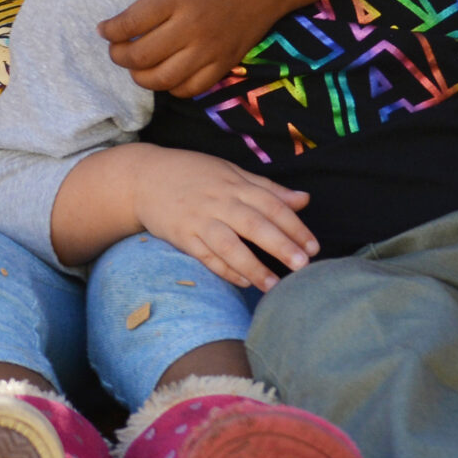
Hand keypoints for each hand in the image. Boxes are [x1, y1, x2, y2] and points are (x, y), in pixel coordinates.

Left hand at [99, 0, 291, 95]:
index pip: (130, 23)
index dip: (110, 31)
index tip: (104, 29)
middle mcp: (192, 26)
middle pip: (141, 56)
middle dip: (119, 56)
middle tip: (116, 48)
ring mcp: (209, 49)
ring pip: (162, 79)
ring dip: (140, 76)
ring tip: (136, 64)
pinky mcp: (224, 64)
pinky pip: (189, 88)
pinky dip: (170, 87)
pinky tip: (164, 73)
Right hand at [133, 148, 316, 291]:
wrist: (143, 177)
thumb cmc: (192, 174)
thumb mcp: (229, 172)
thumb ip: (266, 188)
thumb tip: (304, 199)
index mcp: (234, 184)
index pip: (271, 204)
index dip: (294, 226)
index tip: (313, 247)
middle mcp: (218, 201)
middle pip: (254, 224)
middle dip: (280, 245)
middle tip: (303, 266)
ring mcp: (198, 220)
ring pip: (229, 245)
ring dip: (252, 266)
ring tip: (274, 285)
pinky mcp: (181, 236)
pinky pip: (205, 256)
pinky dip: (224, 270)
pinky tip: (242, 282)